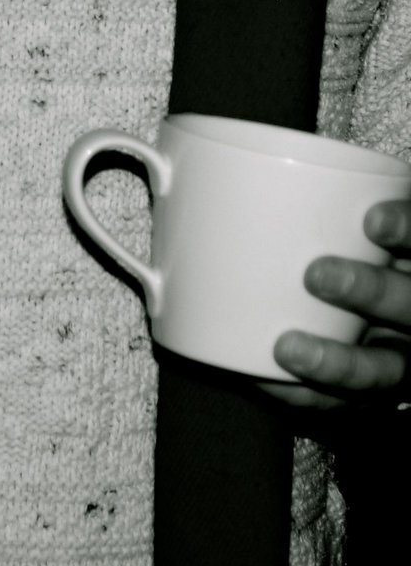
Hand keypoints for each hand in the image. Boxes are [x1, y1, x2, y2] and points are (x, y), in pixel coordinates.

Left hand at [259, 199, 409, 409]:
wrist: (356, 309)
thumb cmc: (320, 240)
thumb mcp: (326, 211)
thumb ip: (293, 193)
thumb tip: (178, 158)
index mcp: (409, 256)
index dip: (410, 229)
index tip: (371, 220)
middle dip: (374, 292)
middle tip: (318, 273)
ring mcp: (400, 354)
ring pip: (390, 369)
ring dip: (340, 363)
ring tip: (287, 348)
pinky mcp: (369, 393)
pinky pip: (343, 406)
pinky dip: (304, 397)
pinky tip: (265, 382)